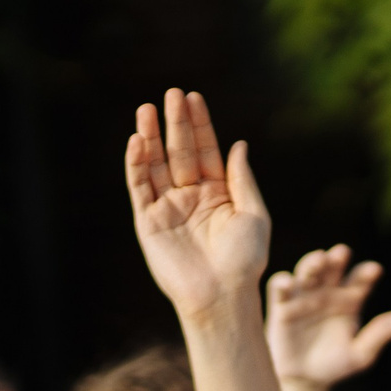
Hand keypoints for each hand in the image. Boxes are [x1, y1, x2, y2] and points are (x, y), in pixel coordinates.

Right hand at [126, 87, 269, 324]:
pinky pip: (139, 188)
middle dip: (175, 124)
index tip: (194, 98)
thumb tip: (238, 144)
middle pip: (180, 152)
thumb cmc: (245, 261)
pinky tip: (137, 141)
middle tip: (172, 94)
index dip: (200, 125)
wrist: (222, 296)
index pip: (206, 150)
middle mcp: (191, 197)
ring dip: (150, 137)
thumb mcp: (253, 215)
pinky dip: (136, 165)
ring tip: (147, 109)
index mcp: (218, 194)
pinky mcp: (148, 222)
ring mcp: (168, 208)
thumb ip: (242, 179)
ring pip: (155, 165)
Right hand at [267, 245, 390, 390]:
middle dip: (337, 259)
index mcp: (350, 299)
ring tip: (319, 260)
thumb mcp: (360, 355)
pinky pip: (279, 288)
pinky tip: (287, 282)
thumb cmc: (335, 364)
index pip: (361, 281)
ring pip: (307, 271)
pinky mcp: (281, 305)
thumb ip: (379, 335)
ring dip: (312, 263)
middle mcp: (328, 291)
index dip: (367, 274)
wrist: (305, 379)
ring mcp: (304, 296)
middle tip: (342, 253)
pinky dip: (282, 282)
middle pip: (333, 269)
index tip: (374, 271)